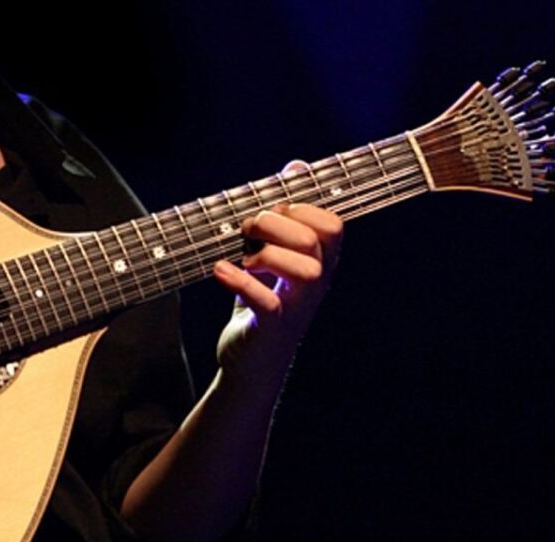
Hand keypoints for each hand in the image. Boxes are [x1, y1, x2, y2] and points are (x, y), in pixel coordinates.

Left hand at [213, 161, 342, 391]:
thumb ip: (284, 214)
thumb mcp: (273, 255)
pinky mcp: (274, 329)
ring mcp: (298, 308)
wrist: (250, 362)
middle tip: (246, 229)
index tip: (272, 212)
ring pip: (307, 270)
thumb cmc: (262, 303)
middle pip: (316, 240)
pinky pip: (268, 301)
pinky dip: (240, 281)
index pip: (333, 225)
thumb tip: (297, 165)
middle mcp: (316, 285)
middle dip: (275, 223)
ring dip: (267, 253)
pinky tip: (220, 270)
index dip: (302, 208)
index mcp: (320, 263)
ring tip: (243, 256)